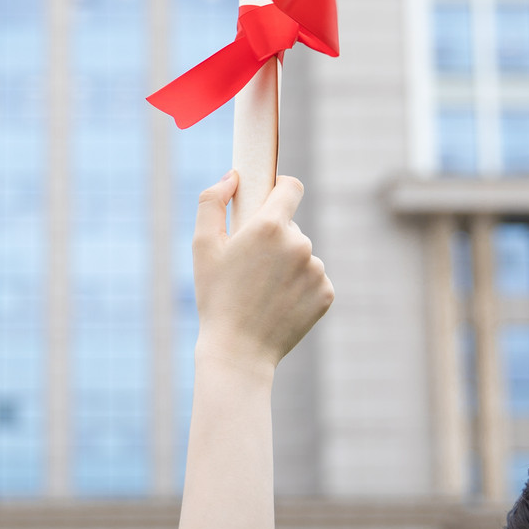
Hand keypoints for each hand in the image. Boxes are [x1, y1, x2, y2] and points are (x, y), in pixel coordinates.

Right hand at [192, 171, 334, 379]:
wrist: (238, 351)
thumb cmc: (216, 296)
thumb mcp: (201, 245)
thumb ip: (212, 201)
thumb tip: (233, 177)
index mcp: (271, 226)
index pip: (292, 187)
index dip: (281, 186)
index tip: (271, 195)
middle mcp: (300, 244)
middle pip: (291, 226)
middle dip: (274, 237)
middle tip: (251, 263)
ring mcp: (317, 270)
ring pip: (302, 254)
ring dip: (287, 263)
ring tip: (262, 289)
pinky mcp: (327, 294)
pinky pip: (313, 278)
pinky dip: (298, 285)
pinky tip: (278, 303)